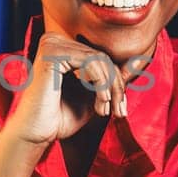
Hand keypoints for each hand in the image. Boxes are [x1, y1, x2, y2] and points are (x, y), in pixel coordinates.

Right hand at [3, 33, 127, 147]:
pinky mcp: (52, 53)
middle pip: (102, 57)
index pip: (101, 57)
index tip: (121, 108)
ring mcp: (52, 44)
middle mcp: (54, 40)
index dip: (116, 82)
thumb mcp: (95, 96)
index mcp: (61, 47)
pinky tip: (99, 104)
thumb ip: (114, 79)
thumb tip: (141, 60)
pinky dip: (101, 85)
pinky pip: (91, 62)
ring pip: (100, 60)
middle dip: (116, 86)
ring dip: (110, 88)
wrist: (36, 135)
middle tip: (119, 111)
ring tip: (105, 110)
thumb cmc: (60, 118)